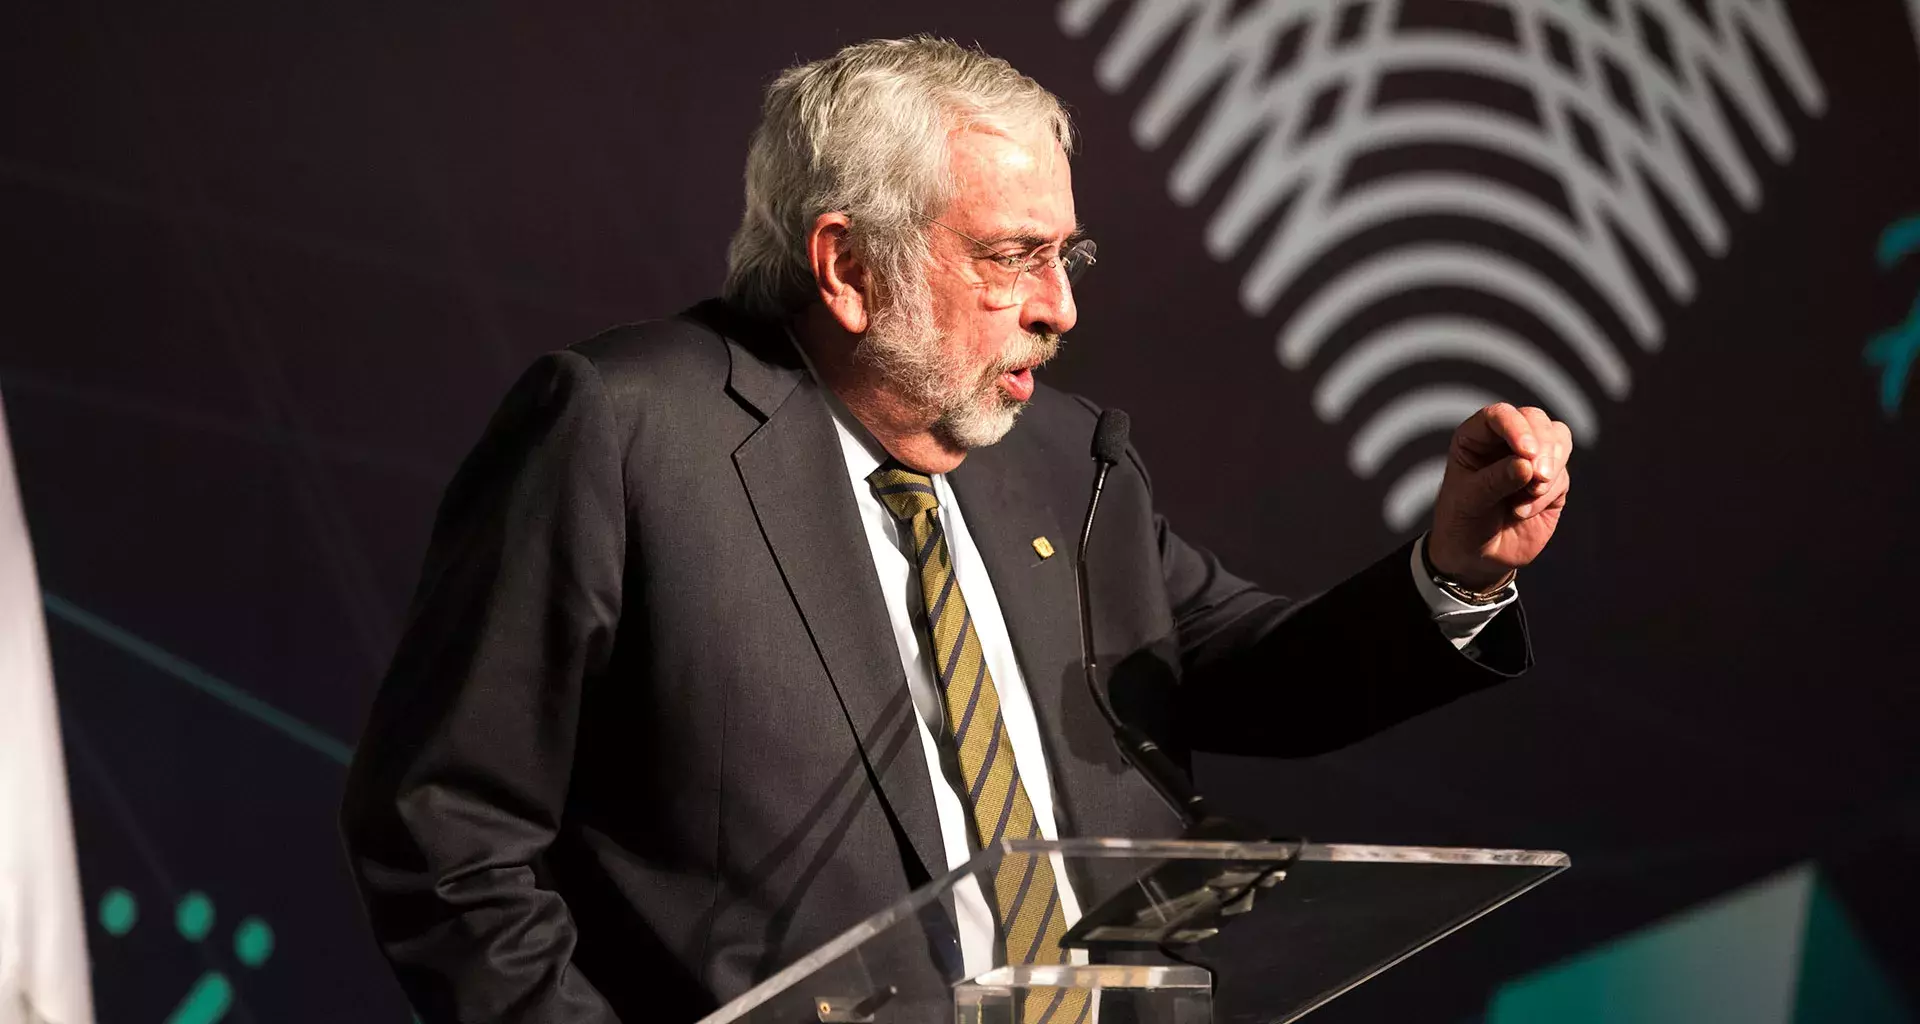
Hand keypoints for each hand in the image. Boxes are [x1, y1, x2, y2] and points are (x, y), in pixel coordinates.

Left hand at [1426, 403, 1572, 589]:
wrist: (1475, 559)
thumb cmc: (1461, 522)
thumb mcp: (1469, 502)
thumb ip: (1496, 481)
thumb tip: (1528, 465)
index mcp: (1477, 437)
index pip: (1500, 415)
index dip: (1516, 426)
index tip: (1526, 452)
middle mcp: (1505, 442)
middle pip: (1536, 420)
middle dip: (1543, 445)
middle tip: (1537, 474)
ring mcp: (1531, 460)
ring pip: (1558, 441)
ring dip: (1551, 465)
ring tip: (1531, 492)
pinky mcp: (1551, 482)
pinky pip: (1561, 476)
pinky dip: (1547, 493)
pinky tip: (1523, 512)